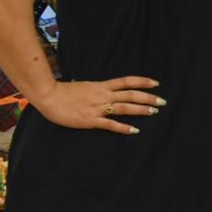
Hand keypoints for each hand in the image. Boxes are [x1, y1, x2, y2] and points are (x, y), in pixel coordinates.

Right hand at [32, 76, 161, 134]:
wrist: (48, 96)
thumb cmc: (64, 92)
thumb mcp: (84, 86)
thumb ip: (96, 89)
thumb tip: (105, 89)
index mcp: (101, 86)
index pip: (126, 81)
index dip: (142, 81)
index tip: (156, 83)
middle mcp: (103, 95)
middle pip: (130, 95)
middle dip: (148, 98)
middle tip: (163, 102)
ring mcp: (97, 107)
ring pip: (124, 107)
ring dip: (140, 110)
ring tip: (154, 112)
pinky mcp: (91, 120)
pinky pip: (110, 124)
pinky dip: (123, 127)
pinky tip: (134, 130)